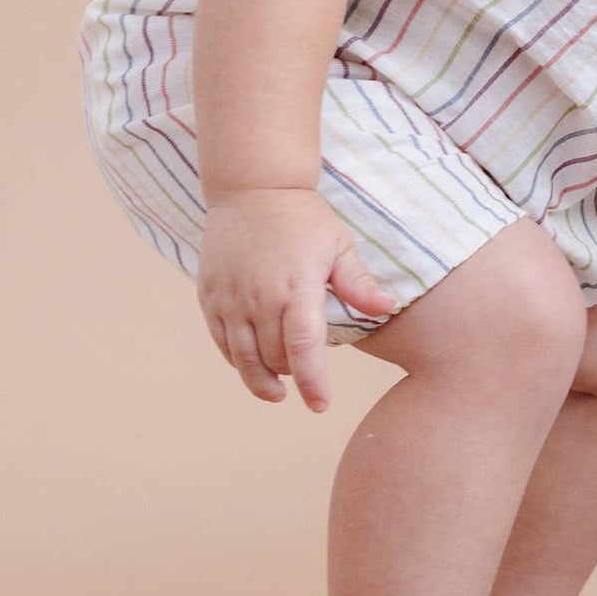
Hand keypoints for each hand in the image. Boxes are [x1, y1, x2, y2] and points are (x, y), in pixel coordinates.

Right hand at [197, 189, 398, 412]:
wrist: (251, 190)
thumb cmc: (303, 219)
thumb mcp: (338, 245)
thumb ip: (358, 282)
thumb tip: (387, 308)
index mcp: (295, 287)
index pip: (303, 347)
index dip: (312, 381)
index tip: (318, 405)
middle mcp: (257, 296)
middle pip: (274, 357)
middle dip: (292, 375)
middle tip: (306, 378)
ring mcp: (229, 296)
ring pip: (241, 356)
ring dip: (259, 379)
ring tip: (276, 392)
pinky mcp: (209, 294)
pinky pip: (220, 339)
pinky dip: (236, 359)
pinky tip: (250, 366)